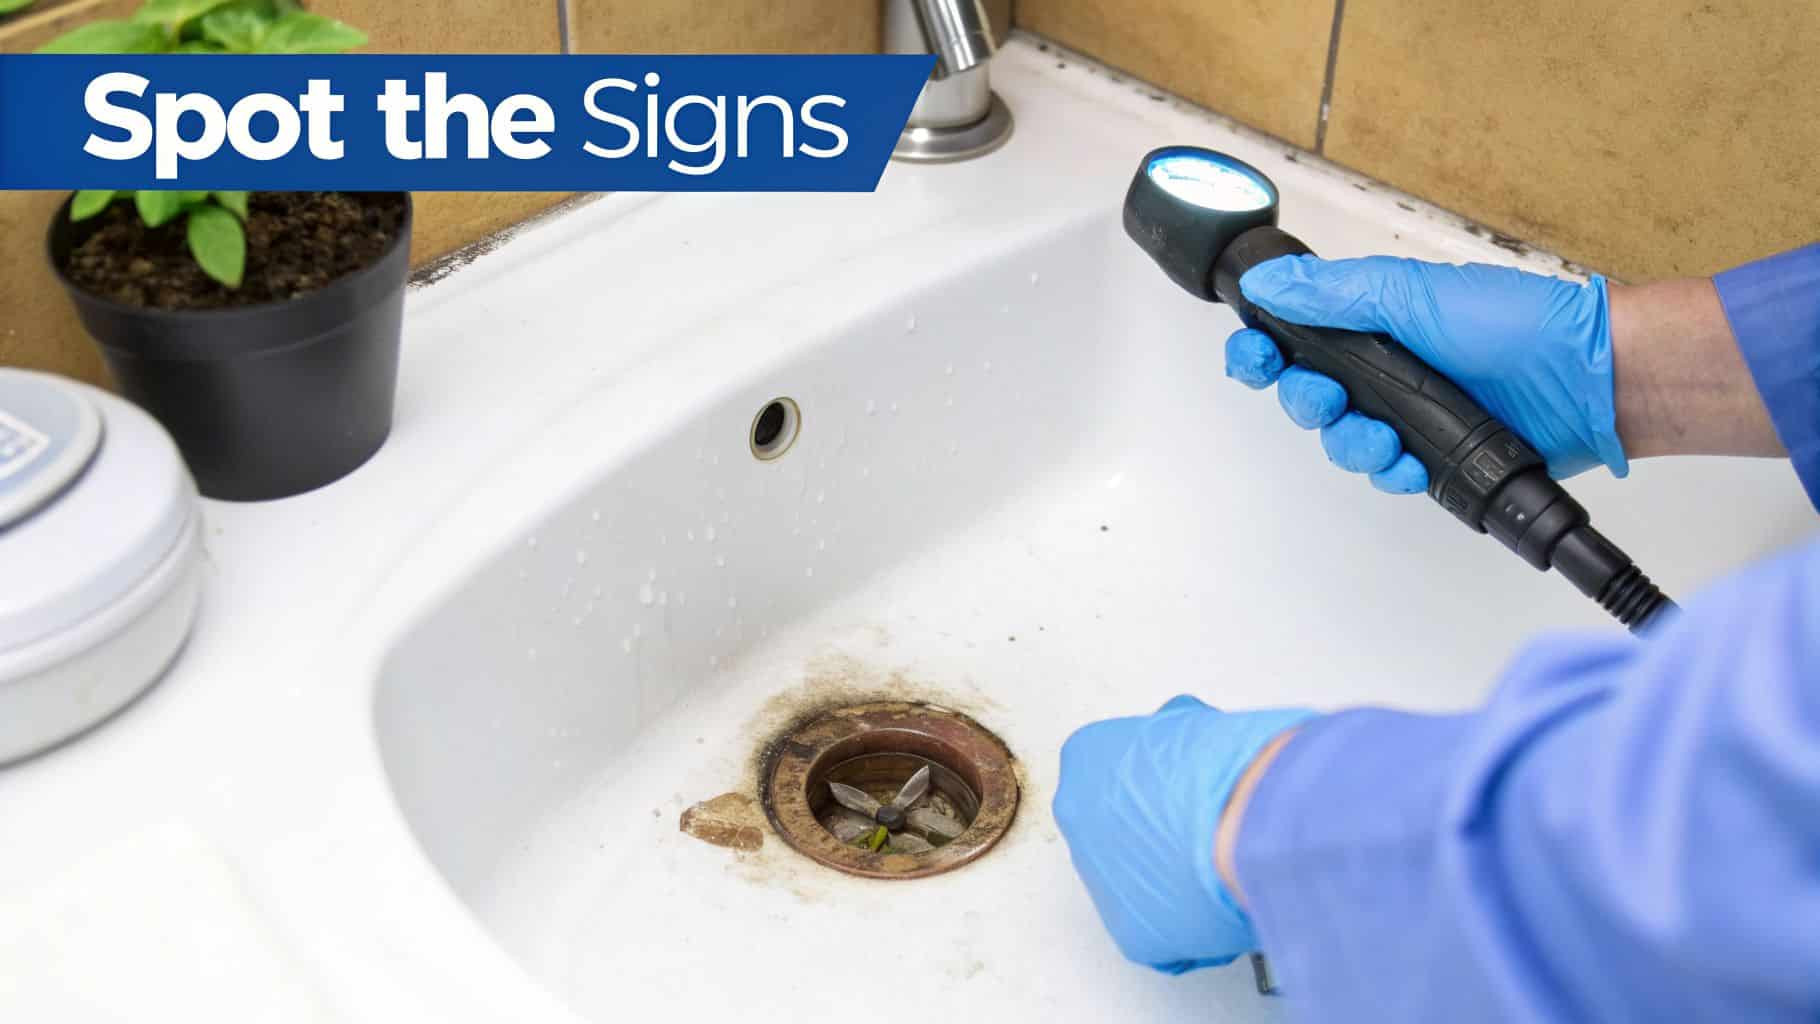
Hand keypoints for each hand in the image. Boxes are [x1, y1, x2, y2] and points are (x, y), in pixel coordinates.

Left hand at [1053, 695, 1314, 973]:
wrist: (1247, 822)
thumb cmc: (1230, 768)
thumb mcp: (1193, 724)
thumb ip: (1173, 741)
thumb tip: (1189, 750)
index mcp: (1086, 756)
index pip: (1113, 771)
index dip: (1159, 782)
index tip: (1188, 789)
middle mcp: (1077, 815)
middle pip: (1114, 826)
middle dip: (1155, 831)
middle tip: (1203, 829)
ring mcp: (1098, 878)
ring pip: (1134, 880)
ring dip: (1169, 877)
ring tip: (1217, 865)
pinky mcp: (1132, 933)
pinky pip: (1162, 929)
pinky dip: (1191, 921)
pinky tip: (1221, 900)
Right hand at [1224, 255, 1626, 491]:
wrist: (1586, 381)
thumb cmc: (1512, 324)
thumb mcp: (1413, 294)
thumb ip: (1334, 292)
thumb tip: (1265, 281)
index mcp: (1370, 322)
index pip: (1291, 338)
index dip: (1261, 351)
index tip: (1255, 356)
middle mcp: (1383, 368)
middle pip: (1306, 398)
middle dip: (1308, 403)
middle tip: (1333, 398)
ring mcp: (1407, 414)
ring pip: (1342, 443)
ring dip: (1353, 444)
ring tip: (1388, 438)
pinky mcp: (1433, 456)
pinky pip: (1386, 476)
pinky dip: (1393, 473)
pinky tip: (1414, 464)